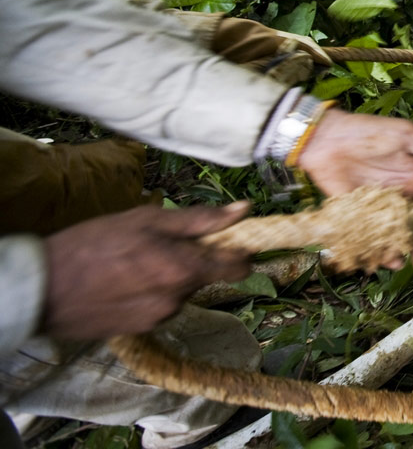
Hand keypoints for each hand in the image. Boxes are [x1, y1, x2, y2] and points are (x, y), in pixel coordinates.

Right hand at [42, 202, 252, 339]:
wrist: (43, 289)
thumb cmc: (93, 245)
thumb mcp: (146, 220)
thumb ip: (199, 220)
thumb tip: (243, 211)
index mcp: (184, 269)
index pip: (238, 268)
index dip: (241, 253)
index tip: (234, 242)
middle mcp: (177, 298)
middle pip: (204, 277)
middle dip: (191, 261)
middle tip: (158, 245)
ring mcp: (158, 317)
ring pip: (179, 292)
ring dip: (168, 277)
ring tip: (132, 263)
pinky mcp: (139, 329)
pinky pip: (158, 306)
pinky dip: (149, 293)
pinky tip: (122, 282)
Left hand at [297, 110, 412, 270]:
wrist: (326, 138)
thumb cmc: (370, 132)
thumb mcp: (407, 137)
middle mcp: (404, 199)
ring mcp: (382, 211)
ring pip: (402, 238)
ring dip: (412, 253)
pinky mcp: (359, 218)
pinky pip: (375, 240)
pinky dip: (382, 252)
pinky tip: (391, 260)